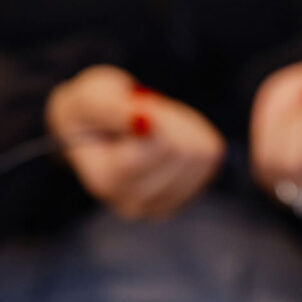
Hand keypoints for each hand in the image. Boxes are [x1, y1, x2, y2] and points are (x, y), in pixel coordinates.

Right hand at [45, 65, 224, 219]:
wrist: (102, 131)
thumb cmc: (92, 112)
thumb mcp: (90, 98)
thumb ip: (111, 108)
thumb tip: (143, 121)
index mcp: (105, 183)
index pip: (152, 149)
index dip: (154, 119)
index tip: (135, 106)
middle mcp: (135, 204)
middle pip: (181, 152)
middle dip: (166, 121)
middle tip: (144, 114)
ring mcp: (165, 204)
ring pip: (200, 154)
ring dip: (181, 127)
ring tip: (155, 126)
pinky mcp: (192, 193)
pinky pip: (211, 155)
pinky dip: (195, 135)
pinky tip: (170, 137)